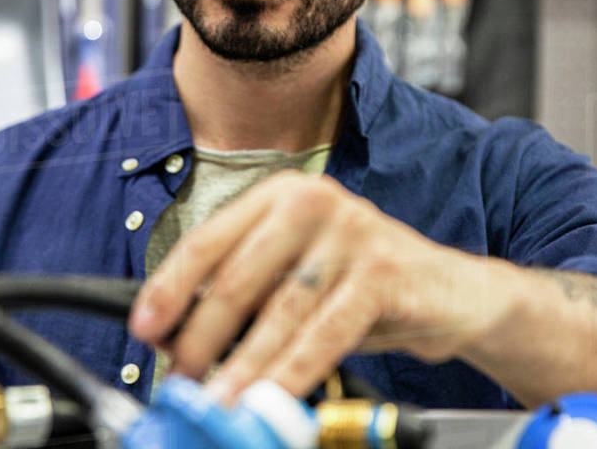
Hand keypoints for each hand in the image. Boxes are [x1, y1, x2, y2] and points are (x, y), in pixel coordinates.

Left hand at [127, 170, 504, 404]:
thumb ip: (250, 291)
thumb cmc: (366, 283)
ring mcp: (351, 232)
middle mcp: (313, 201)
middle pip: (236, 278)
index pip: (208, 239)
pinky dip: (292, 373)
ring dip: (242, 368)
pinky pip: (324, 333)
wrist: (451, 290)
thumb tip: (179, 334)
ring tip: (218, 402)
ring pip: (278, 313)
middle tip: (181, 380)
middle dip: (200, 339)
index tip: (145, 327)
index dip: (170, 288)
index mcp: (281, 194)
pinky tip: (273, 398)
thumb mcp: (301, 275)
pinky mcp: (382, 270)